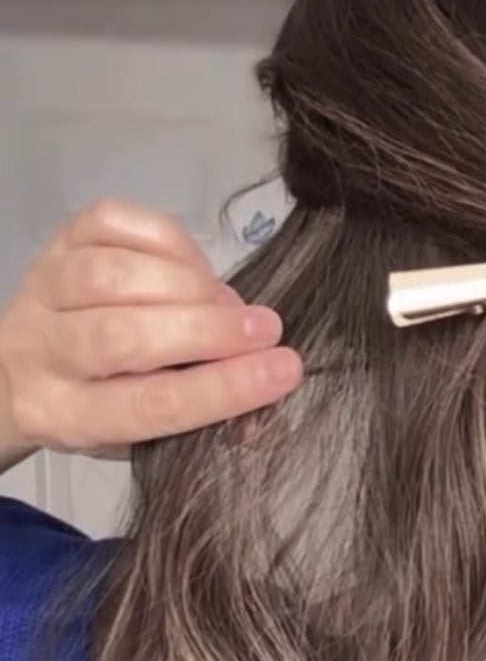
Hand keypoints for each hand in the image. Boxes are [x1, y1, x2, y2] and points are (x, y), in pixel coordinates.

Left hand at [0, 199, 302, 459]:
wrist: (24, 364)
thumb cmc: (100, 402)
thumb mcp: (144, 436)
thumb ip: (206, 420)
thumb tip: (268, 400)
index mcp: (67, 416)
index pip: (149, 405)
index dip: (222, 387)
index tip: (283, 369)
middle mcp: (40, 353)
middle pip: (123, 337)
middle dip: (207, 330)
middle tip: (265, 329)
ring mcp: (43, 290)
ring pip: (113, 276)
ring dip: (191, 286)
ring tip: (227, 303)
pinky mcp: (56, 241)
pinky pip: (112, 224)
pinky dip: (169, 242)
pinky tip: (194, 268)